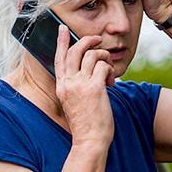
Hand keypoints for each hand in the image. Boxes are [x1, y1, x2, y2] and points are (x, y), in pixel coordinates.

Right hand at [52, 23, 113, 147]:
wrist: (89, 142)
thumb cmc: (85, 126)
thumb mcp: (74, 104)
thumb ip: (77, 87)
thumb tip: (91, 73)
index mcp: (62, 87)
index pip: (59, 58)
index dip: (61, 41)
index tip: (62, 29)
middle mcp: (68, 83)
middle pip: (75, 50)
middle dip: (88, 40)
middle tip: (98, 39)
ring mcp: (80, 85)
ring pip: (93, 55)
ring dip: (105, 58)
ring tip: (109, 72)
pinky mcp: (94, 88)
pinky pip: (105, 66)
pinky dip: (111, 71)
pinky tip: (112, 84)